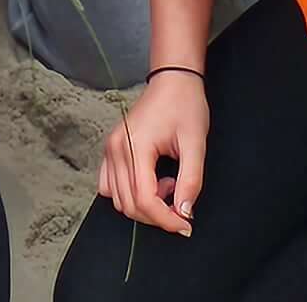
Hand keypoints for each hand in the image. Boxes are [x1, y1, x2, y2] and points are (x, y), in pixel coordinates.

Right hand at [99, 67, 211, 233]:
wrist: (173, 80)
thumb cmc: (184, 105)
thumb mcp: (196, 144)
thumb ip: (191, 181)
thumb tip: (184, 213)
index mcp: (135, 146)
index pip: (144, 199)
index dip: (166, 220)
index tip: (186, 225)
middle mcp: (116, 149)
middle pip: (129, 205)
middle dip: (157, 215)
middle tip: (181, 201)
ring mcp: (110, 149)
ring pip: (118, 199)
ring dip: (144, 204)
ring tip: (168, 183)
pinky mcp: (111, 149)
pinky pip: (110, 186)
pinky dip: (130, 194)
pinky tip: (151, 181)